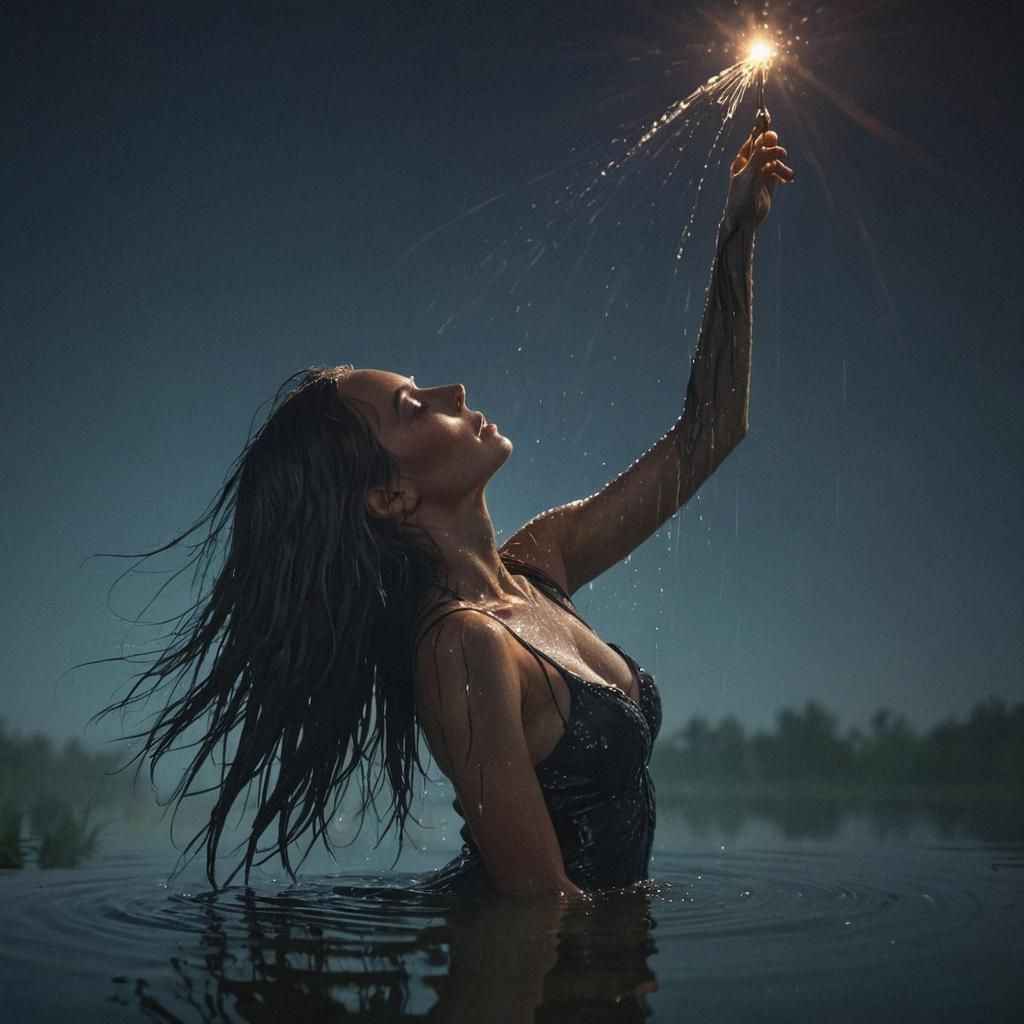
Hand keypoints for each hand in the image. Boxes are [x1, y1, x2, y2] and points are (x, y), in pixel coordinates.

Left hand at [724, 113, 793, 229]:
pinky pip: (779, 171)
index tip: (766, 115)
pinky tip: (789, 179)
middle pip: (766, 147)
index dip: (760, 128)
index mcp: (741, 160)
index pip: (753, 140)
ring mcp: (760, 173)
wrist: (744, 221)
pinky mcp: (769, 182)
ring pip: (775, 160)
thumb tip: (766, 138)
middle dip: (775, 149)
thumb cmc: (741, 198)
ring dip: (782, 166)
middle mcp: (751, 164)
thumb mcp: (750, 175)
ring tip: (788, 175)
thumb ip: (758, 156)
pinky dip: (785, 174)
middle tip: (780, 153)